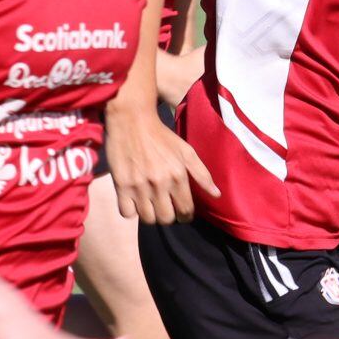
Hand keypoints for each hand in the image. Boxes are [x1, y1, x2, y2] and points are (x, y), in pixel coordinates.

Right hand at [104, 100, 218, 225]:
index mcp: (178, 176)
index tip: (181, 212)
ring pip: (147, 218)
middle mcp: (159, 183)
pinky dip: (131, 211)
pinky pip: (126, 213)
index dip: (185, 215)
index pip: (185, 211)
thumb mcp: (186, 151)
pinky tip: (134, 201)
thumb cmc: (161, 136)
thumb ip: (202, 174)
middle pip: (166, 219)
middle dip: (168, 216)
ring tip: (150, 204)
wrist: (132, 120)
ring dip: (150, 214)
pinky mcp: (121, 186)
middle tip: (165, 207)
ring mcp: (139, 186)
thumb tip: (216, 195)